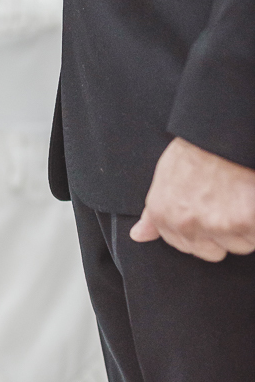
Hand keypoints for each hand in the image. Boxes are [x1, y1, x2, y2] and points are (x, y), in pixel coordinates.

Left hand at [130, 136, 254, 260]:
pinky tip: (251, 197)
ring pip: (240, 244)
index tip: (212, 208)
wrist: (223, 131)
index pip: (186, 246)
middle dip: (224, 232)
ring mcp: (217, 224)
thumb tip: (138, 235)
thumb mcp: (166, 175)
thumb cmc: (198, 148)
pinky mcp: (246, 220)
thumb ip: (154, 213)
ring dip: (246, 226)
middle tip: (229, 200)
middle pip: (214, 251)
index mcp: (164, 214)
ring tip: (241, 194)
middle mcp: (187, 223)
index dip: (203, 230)